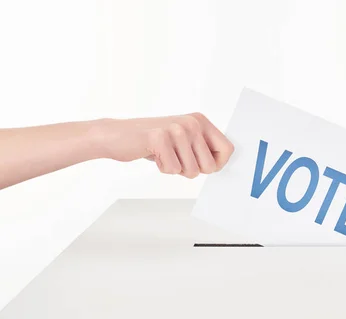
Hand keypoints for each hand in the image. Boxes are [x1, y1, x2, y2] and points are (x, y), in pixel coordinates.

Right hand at [96, 113, 233, 177]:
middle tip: (176, 157)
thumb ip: (204, 149)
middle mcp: (191, 122)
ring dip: (176, 169)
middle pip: (210, 166)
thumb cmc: (154, 142)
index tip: (201, 164)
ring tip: (165, 154)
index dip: (216, 164)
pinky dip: (163, 169)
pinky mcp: (159, 138)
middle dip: (192, 170)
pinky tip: (154, 154)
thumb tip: (222, 164)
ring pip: (191, 170)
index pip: (227, 150)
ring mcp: (176, 128)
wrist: (118, 135)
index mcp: (200, 121)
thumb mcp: (185, 141)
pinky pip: (173, 169)